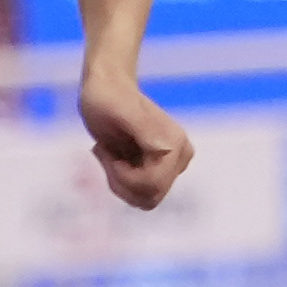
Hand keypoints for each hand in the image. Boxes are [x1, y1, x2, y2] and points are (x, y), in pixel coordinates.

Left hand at [80, 63, 192, 211]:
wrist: (106, 87)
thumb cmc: (107, 97)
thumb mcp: (119, 110)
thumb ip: (143, 128)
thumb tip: (165, 149)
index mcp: (174, 144)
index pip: (152, 185)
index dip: (124, 177)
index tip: (111, 154)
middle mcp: (180, 156)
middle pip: (149, 197)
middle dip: (121, 181)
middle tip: (108, 154)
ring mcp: (172, 165)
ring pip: (144, 199)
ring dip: (119, 182)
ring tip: (110, 154)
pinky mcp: (161, 169)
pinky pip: (140, 194)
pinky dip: (120, 181)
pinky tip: (114, 158)